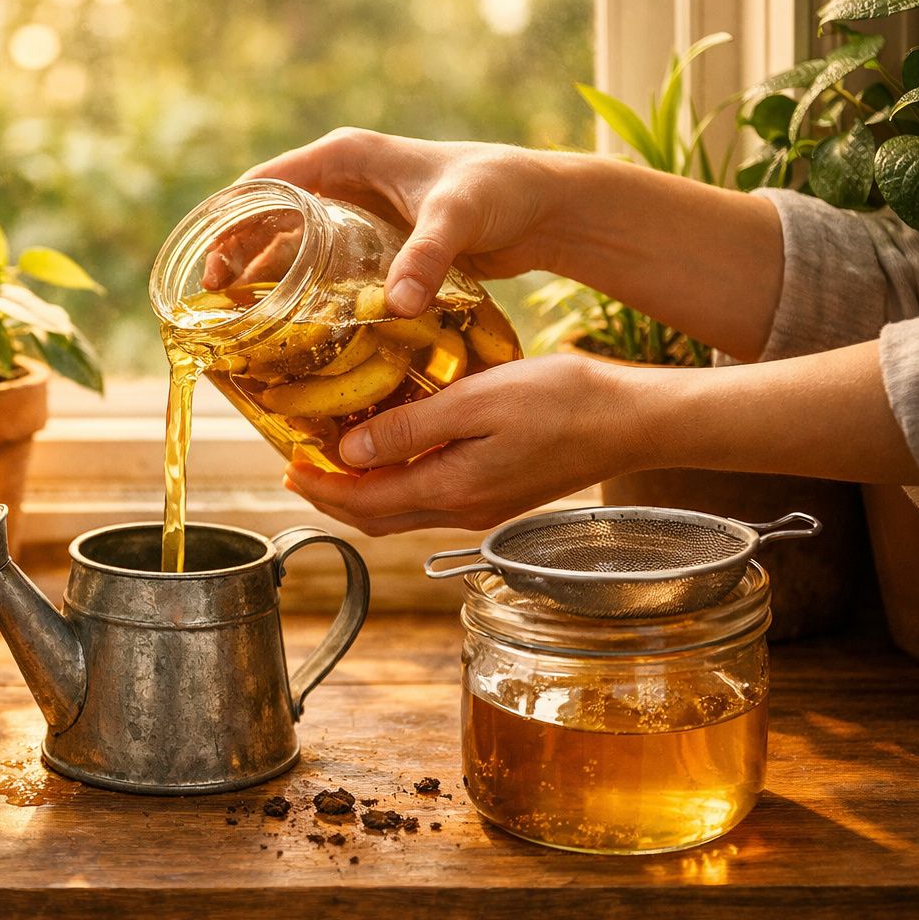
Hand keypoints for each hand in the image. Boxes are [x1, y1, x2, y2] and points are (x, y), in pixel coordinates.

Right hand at [238, 129, 564, 315]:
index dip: (229, 221)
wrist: (543, 207)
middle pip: (267, 218)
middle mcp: (341, 182)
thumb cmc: (500, 191)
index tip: (208, 265)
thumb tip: (398, 305)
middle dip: (236, 256)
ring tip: (240, 320)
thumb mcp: (457, 217)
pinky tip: (288, 327)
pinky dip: (299, 292)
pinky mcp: (372, 245)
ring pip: (290, 245)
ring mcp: (355, 214)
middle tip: (215, 301)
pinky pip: (321, 267)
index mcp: (345, 156)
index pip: (265, 184)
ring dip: (263, 278)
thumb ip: (426, 257)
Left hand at [283, 355, 644, 533]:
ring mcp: (482, 509)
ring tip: (331, 461)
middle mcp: (462, 511)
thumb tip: (348, 454)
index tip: (286, 465)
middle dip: (330, 497)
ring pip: (401, 513)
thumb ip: (409, 430)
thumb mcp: (476, 401)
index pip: (363, 504)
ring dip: (360, 493)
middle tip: (296, 467)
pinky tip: (390, 455)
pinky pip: (429, 501)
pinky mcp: (498, 497)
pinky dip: (395, 485)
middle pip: (376, 518)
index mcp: (451, 490)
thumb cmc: (562, 400)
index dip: (319, 488)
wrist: (632, 420)